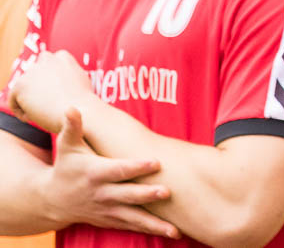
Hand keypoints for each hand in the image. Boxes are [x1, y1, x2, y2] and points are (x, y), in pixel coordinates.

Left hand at [11, 51, 93, 135]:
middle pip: (34, 74)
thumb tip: (60, 77)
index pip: (48, 63)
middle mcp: (47, 59)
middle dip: (37, 87)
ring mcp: (33, 71)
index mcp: (62, 57)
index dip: (49, 80)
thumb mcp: (80, 80)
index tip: (56, 95)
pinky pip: (14, 101)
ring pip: (24, 88)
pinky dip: (21, 111)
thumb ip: (68, 73)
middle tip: (46, 104)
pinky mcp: (20, 85)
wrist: (79, 111)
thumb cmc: (83, 102)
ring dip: (30, 99)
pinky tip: (34, 118)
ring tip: (42, 112)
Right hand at [43, 108, 176, 238]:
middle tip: (167, 192)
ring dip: (153, 223)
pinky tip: (172, 232)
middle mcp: (102, 194)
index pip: (118, 170)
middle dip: (146, 195)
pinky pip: (132, 226)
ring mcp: (107, 210)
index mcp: (95, 174)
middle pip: (127, 195)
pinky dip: (150, 230)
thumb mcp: (67, 147)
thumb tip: (72, 109)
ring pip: (132, 217)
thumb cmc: (65, 167)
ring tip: (174, 229)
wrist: (52, 200)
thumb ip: (73, 128)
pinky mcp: (111, 220)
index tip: (155, 162)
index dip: (135, 166)